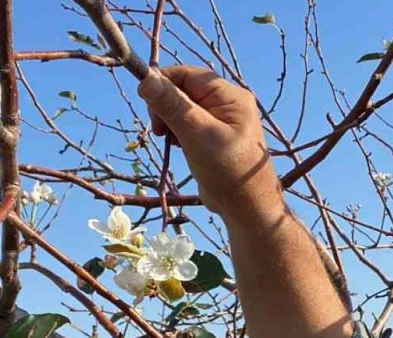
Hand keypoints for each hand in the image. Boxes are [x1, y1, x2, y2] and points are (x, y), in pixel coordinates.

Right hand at [138, 66, 283, 217]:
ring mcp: (222, 120)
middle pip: (184, 90)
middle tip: (160, 130)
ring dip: (170, 121)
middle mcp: (227, 103)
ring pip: (184, 108)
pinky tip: (179, 147)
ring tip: (172, 141)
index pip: (187, 75)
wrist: (247, 208)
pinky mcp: (214, 136)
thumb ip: (172, 105)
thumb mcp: (196, 134)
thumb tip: (146, 79)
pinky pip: (189, 124)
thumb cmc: (227, 170)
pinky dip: (178, 132)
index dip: (163, 83)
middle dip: (166, 106)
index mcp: (230, 95)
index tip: (145, 101)